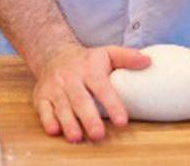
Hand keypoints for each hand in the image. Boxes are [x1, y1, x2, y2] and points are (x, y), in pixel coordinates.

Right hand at [31, 43, 150, 142]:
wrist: (53, 53)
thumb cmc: (86, 60)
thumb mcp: (107, 53)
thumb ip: (127, 57)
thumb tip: (148, 62)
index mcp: (89, 70)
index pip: (102, 88)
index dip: (112, 104)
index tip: (122, 121)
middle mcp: (71, 78)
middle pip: (80, 100)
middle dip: (89, 118)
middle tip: (98, 134)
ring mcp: (54, 88)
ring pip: (61, 106)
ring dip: (68, 122)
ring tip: (77, 137)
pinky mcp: (41, 96)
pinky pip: (43, 109)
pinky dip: (48, 120)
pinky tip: (55, 131)